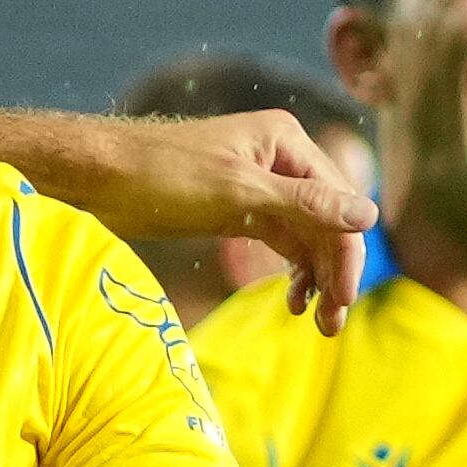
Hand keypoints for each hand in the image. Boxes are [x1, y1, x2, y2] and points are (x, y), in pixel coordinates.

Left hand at [98, 112, 374, 332]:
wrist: (98, 178)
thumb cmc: (162, 174)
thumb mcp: (237, 191)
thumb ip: (305, 204)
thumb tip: (369, 215)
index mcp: (287, 142)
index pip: (338, 202)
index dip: (346, 253)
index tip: (342, 301)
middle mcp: (280, 160)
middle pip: (327, 221)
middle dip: (333, 271)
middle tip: (331, 324)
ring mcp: (261, 185)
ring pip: (306, 235)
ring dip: (315, 276)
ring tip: (316, 322)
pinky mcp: (239, 209)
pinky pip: (282, 240)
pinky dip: (292, 269)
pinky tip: (294, 299)